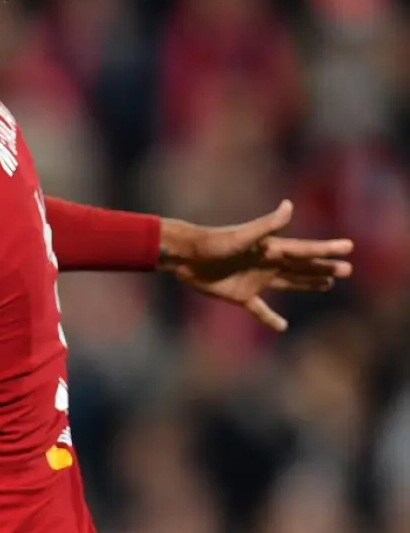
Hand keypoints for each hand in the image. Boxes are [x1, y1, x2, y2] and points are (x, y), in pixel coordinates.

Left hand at [160, 200, 352, 331]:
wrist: (184, 256)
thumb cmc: (212, 243)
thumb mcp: (242, 235)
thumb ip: (267, 225)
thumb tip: (289, 205)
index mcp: (270, 249)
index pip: (304, 250)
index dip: (326, 249)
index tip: (348, 248)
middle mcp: (266, 264)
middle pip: (301, 268)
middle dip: (323, 268)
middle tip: (346, 270)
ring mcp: (254, 280)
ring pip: (288, 284)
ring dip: (307, 284)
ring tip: (327, 285)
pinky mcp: (240, 295)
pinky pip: (260, 310)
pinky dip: (270, 318)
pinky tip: (282, 326)